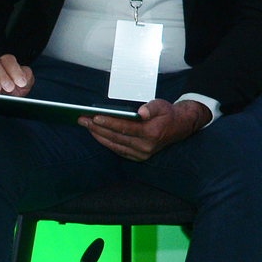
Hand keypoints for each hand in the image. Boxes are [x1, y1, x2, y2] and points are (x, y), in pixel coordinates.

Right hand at [0, 55, 33, 110]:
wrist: (2, 103)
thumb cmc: (14, 90)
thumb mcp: (24, 85)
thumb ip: (27, 77)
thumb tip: (25, 74)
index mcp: (5, 63)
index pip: (8, 59)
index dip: (14, 69)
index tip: (21, 83)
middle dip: (1, 75)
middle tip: (9, 88)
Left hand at [81, 98, 211, 160]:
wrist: (179, 128)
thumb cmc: (167, 114)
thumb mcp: (162, 105)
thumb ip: (151, 107)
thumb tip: (141, 112)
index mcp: (152, 133)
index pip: (126, 128)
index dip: (109, 123)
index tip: (95, 117)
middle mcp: (146, 147)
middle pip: (116, 137)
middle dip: (98, 128)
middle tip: (83, 120)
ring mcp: (142, 154)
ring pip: (115, 145)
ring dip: (99, 136)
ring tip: (86, 126)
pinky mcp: (139, 157)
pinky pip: (119, 150)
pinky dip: (107, 143)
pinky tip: (97, 135)